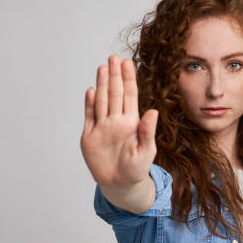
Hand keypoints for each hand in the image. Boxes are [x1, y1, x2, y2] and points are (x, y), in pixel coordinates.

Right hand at [80, 55, 157, 187]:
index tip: (127, 63)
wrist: (120, 185)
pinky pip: (90, 117)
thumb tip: (153, 112)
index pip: (130, 96)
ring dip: (102, 84)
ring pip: (102, 101)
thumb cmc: (136, 169)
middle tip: (113, 57)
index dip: (128, 79)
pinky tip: (91, 91)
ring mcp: (103, 127)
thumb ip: (148, 131)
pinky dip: (89, 104)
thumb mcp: (146, 151)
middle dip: (114, 75)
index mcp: (132, 122)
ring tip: (102, 68)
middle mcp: (116, 121)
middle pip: (114, 94)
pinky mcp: (90, 137)